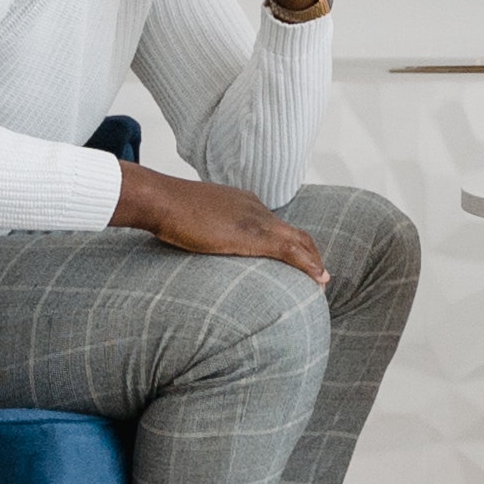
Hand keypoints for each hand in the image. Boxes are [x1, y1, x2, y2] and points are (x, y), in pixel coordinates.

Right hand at [119, 162, 326, 285]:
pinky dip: (308, 265)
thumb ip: (202, 228)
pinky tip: (318, 279)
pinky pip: (290, 250)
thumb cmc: (168, 210)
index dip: (292, 244)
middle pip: (295, 232)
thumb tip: (196, 242)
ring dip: (313, 263)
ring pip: (299, 241)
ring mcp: (257, 220)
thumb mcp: (192, 218)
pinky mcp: (253, 235)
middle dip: (310, 254)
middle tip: (317, 276)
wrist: (163, 201)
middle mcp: (256, 208)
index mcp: (244, 203)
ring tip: (320, 283)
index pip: (277, 225)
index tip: (297, 261)